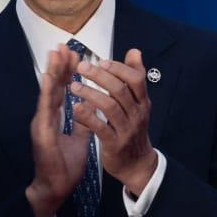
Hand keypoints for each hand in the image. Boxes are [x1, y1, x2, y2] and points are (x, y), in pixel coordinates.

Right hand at [26, 45, 89, 216]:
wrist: (55, 188)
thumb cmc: (64, 165)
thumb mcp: (80, 139)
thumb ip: (84, 121)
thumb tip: (92, 105)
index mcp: (56, 117)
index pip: (63, 89)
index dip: (68, 71)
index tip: (75, 53)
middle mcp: (47, 117)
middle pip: (54, 86)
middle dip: (60, 65)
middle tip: (65, 44)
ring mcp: (42, 123)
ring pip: (47, 92)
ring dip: (51, 72)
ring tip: (55, 53)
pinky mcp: (42, 133)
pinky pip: (45, 109)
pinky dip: (46, 92)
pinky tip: (49, 78)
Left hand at [71, 49, 157, 197]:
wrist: (137, 164)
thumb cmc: (133, 129)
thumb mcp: (139, 103)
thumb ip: (134, 77)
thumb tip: (134, 51)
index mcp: (143, 102)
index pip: (136, 79)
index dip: (119, 68)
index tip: (101, 60)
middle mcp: (137, 114)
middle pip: (120, 90)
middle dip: (99, 76)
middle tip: (81, 67)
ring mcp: (126, 129)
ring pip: (109, 106)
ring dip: (90, 94)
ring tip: (73, 86)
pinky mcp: (115, 144)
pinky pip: (100, 127)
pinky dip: (88, 117)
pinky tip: (76, 108)